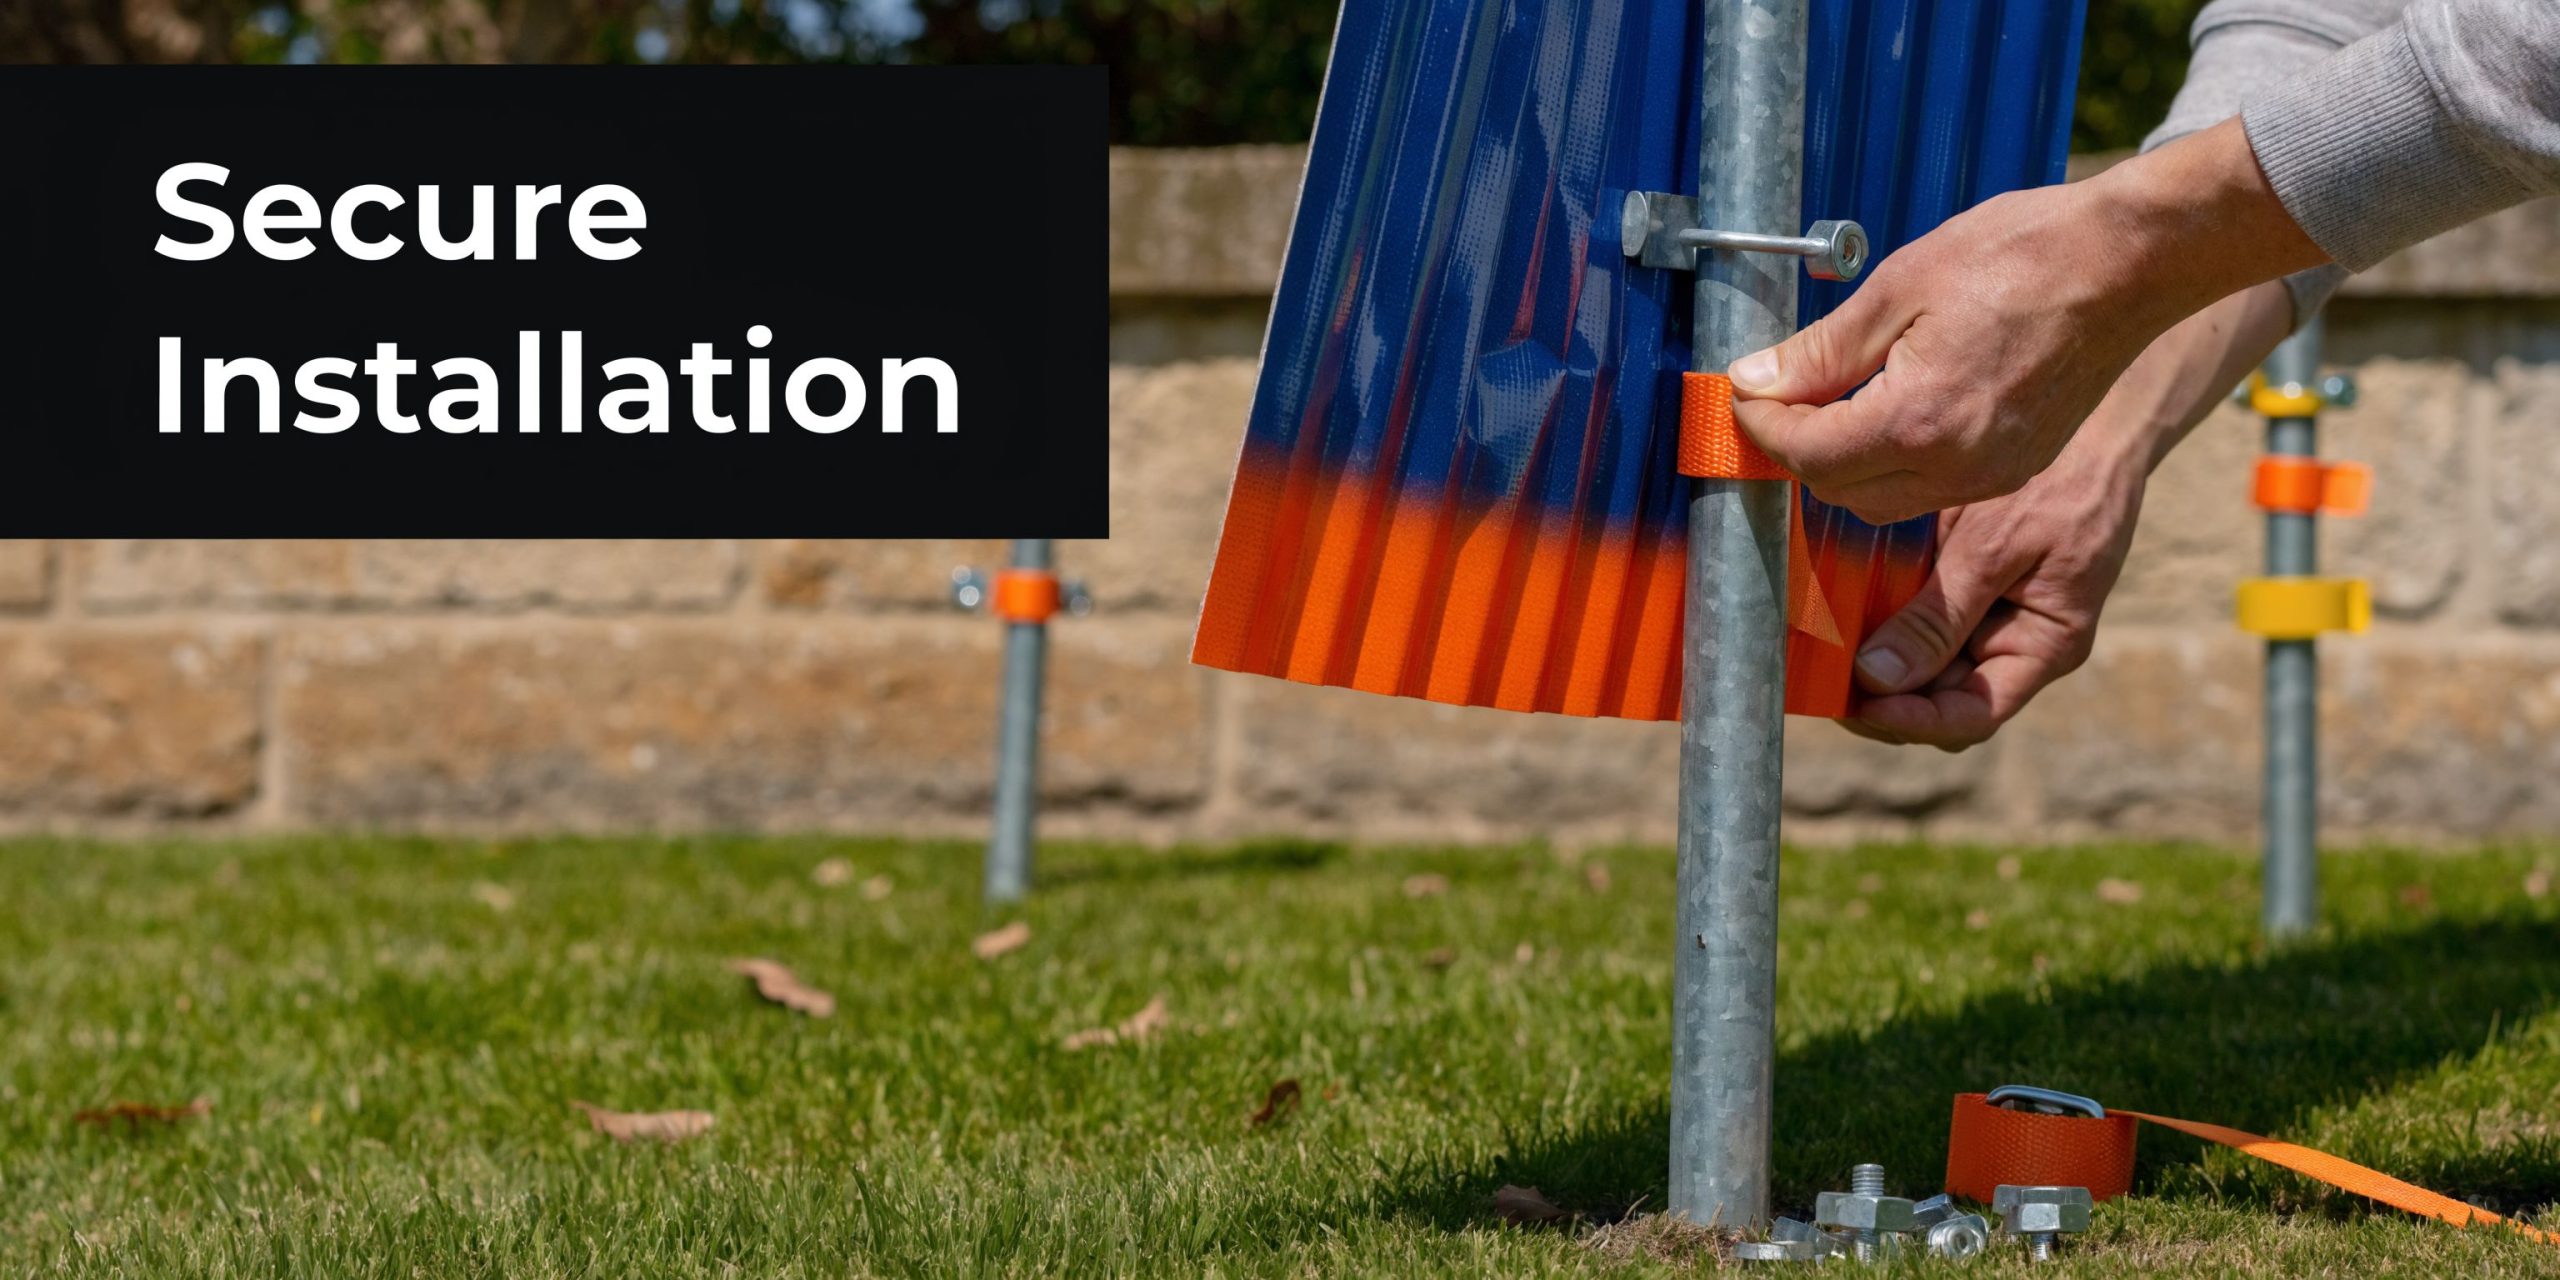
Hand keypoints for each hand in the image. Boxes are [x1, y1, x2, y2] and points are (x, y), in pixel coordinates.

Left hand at [1729, 119, 2324, 524]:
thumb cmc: (2020, 256)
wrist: (2128, 263)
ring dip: (1843, 466)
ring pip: (1881, 503)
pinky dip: (1893, 466)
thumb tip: (1756, 379)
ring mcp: (1991, 476)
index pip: (1807, 454)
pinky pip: (1928, 491)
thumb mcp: (1898, 288)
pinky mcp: (2013, 470)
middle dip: (1798, 451)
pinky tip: (1888, 414)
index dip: (1762, 426)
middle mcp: (1956, 466)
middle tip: (1780, 399)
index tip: (1746, 393)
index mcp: (1920, 420)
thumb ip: (1821, 351)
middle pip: (1838, 492)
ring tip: (1830, 406)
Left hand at [1838, 431, 2142, 749]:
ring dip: (1869, 662)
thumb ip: (1940, 617)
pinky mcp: (1957, 586)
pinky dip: (1875, 619)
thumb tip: (1876, 678)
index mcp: (2042, 648)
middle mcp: (2010, 645)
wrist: (2088, 422)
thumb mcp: (1997, 548)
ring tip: (1818, 646)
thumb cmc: (2062, 481)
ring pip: (1916, 667)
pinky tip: (1836, 605)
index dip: (1911, 723)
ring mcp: (1983, 618)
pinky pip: (1911, 619)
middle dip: (1878, 698)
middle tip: (1818, 676)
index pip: (1970, 717)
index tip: (1857, 705)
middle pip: (1935, 700)